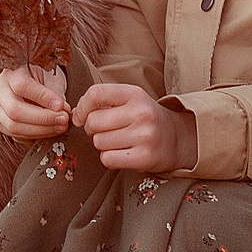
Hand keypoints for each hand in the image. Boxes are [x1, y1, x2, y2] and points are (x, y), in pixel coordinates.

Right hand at [0, 65, 68, 138]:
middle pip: (15, 110)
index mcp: (10, 73)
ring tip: (60, 126)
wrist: (30, 83)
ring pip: (14, 126)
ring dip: (41, 130)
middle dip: (43, 118)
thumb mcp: (48, 78)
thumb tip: (63, 111)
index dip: (42, 97)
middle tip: (63, 119)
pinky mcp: (0, 123)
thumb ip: (55, 93)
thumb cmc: (40, 79)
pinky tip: (50, 130)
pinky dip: (36, 134)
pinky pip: (16, 134)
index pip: (22, 86)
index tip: (61, 105)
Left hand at [72, 83, 197, 172]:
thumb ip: (104, 101)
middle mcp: (141, 113)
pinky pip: (108, 159)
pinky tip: (121, 153)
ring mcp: (144, 136)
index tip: (81, 116)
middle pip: (94, 122)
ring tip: (116, 141)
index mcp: (135, 94)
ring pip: (99, 142)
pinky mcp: (144, 157)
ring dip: (102, 144)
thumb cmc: (145, 118)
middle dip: (92, 129)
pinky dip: (109, 158)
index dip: (82, 107)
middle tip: (103, 131)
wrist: (176, 138)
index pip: (96, 93)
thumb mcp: (130, 100)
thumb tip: (74, 114)